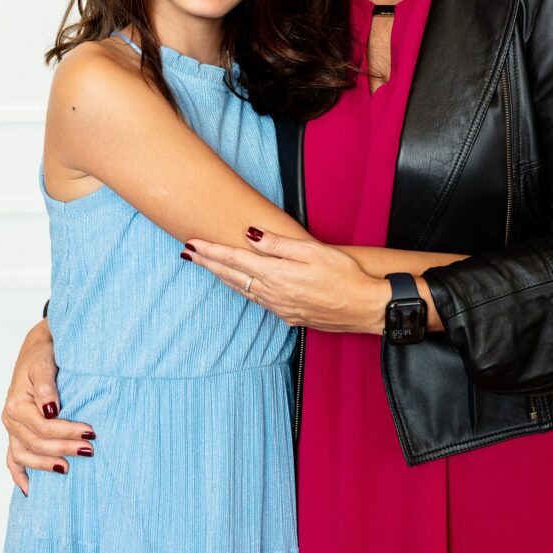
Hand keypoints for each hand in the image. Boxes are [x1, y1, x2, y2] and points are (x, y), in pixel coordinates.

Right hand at [2, 319, 94, 494]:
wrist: (37, 348)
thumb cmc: (43, 354)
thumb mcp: (45, 363)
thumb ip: (48, 387)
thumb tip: (51, 409)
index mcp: (17, 403)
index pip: (43, 426)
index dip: (66, 432)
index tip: (90, 433)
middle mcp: (10, 418)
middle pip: (36, 443)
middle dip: (63, 448)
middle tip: (90, 450)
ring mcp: (11, 427)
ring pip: (24, 455)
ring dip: (46, 464)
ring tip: (69, 468)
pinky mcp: (15, 432)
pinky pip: (12, 458)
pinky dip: (19, 475)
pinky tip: (31, 489)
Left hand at [183, 228, 389, 334]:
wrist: (365, 308)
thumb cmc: (345, 276)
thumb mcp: (312, 252)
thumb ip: (278, 245)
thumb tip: (249, 236)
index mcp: (276, 274)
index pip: (234, 259)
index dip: (210, 251)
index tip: (191, 243)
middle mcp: (272, 293)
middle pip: (231, 276)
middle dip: (207, 263)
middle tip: (187, 252)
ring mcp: (279, 307)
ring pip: (241, 290)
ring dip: (221, 276)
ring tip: (207, 266)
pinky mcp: (289, 316)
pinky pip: (257, 301)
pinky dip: (241, 289)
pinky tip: (240, 285)